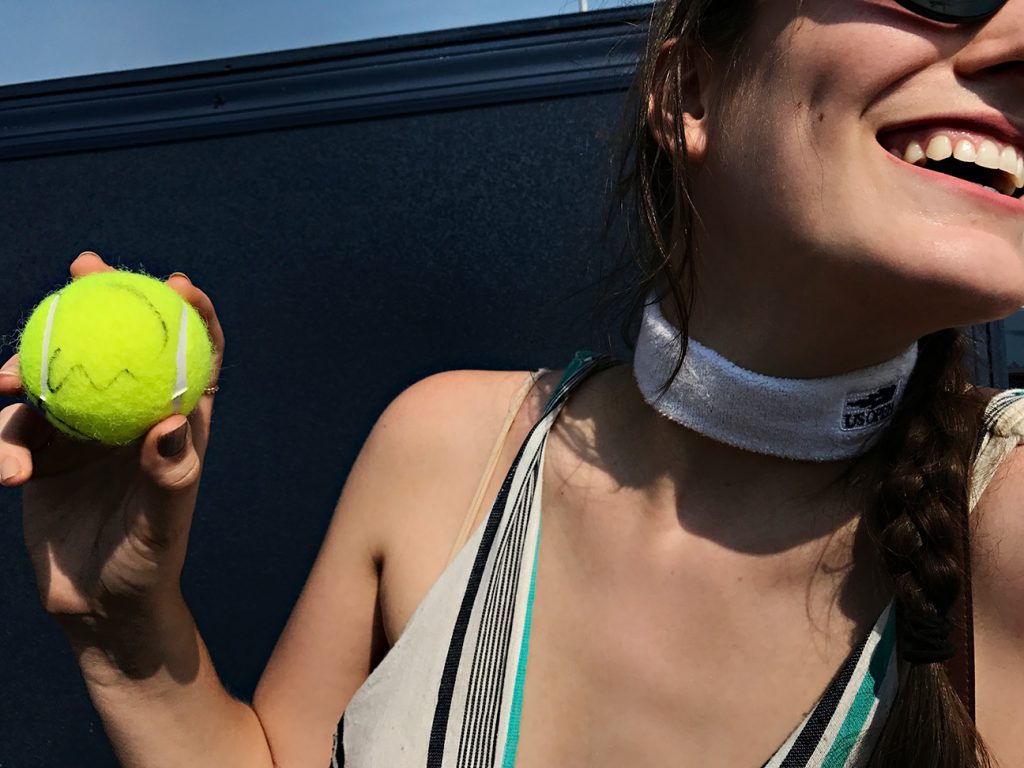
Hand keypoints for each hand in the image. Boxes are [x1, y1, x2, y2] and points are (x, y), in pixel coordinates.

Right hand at [0, 251, 225, 621]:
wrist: (98, 609)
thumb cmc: (148, 563)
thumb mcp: (164, 522)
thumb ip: (169, 474)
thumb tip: (172, 421)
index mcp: (175, 424)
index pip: (193, 358)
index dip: (192, 314)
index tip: (178, 283)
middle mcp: (128, 417)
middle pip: (115, 347)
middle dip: (98, 299)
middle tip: (82, 266)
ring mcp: (81, 434)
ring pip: (49, 379)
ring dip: (23, 370)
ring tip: (5, 383)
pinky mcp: (39, 455)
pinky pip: (9, 430)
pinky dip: (1, 443)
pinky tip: (7, 473)